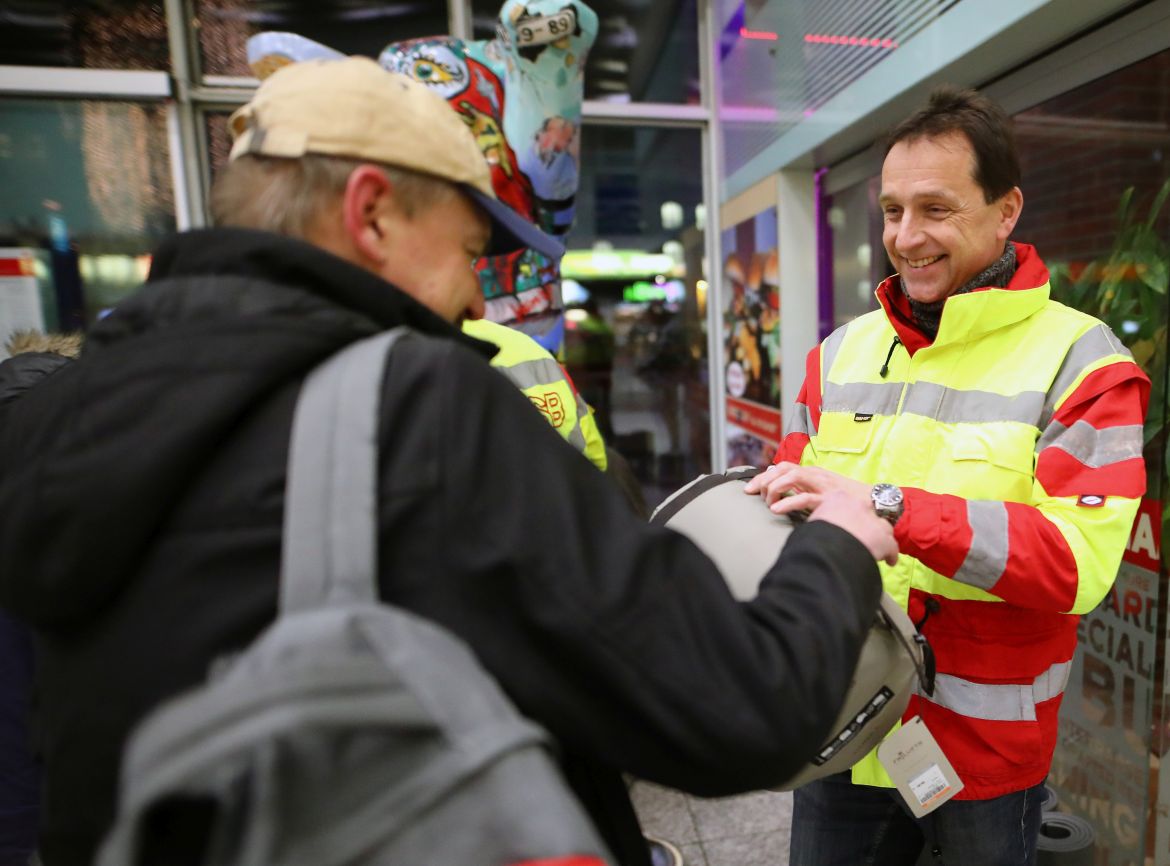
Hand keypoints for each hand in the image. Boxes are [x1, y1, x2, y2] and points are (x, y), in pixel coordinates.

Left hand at [744, 462, 870, 513]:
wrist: (877, 502)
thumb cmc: (849, 500)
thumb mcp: (823, 492)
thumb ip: (803, 488)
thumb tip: (779, 488)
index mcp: (813, 472)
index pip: (783, 467)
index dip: (764, 476)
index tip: (750, 488)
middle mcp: (816, 474)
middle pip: (783, 469)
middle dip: (763, 480)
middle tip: (750, 493)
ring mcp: (823, 485)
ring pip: (791, 477)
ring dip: (774, 488)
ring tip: (766, 502)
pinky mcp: (829, 498)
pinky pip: (804, 497)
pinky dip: (788, 502)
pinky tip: (776, 510)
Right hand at [807, 490, 898, 565]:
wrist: (826, 548)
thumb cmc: (812, 536)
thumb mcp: (811, 521)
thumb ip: (820, 521)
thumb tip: (817, 530)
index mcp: (838, 498)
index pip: (850, 504)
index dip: (850, 516)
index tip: (848, 524)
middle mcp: (858, 505)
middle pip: (869, 513)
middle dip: (867, 525)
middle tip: (861, 537)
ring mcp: (873, 521)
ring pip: (884, 529)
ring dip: (880, 538)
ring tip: (875, 550)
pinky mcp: (884, 539)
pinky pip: (891, 547)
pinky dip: (890, 555)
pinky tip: (889, 562)